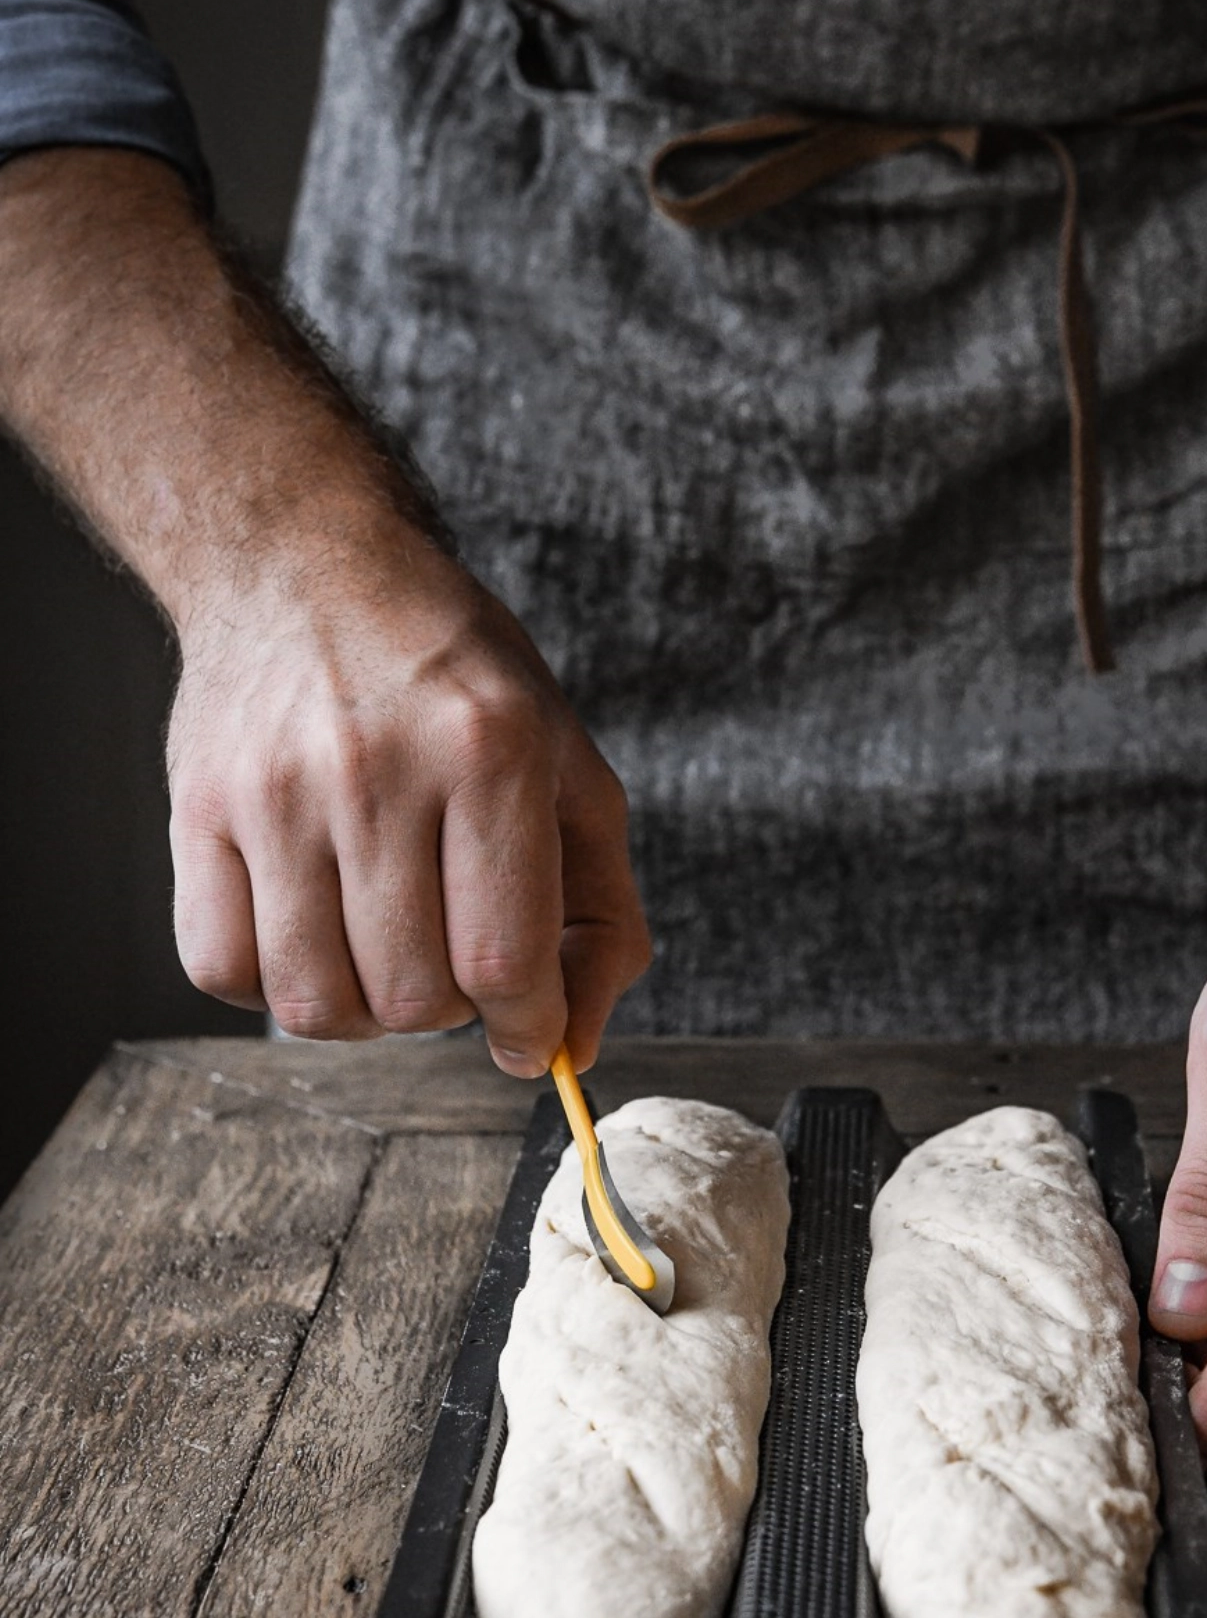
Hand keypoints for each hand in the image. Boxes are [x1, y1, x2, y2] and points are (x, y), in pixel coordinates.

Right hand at [167, 537, 649, 1073]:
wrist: (304, 568)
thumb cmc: (454, 680)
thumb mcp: (565, 768)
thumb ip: (599, 912)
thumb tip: (573, 1048)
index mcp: (493, 749)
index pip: (504, 959)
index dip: (528, 1026)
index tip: (529, 1033)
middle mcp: (377, 768)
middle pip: (414, 996)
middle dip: (451, 1009)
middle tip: (452, 950)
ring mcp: (274, 792)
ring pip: (316, 1002)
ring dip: (364, 1010)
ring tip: (384, 950)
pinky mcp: (195, 809)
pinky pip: (224, 970)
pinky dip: (273, 984)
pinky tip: (311, 932)